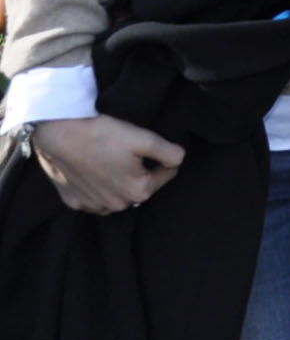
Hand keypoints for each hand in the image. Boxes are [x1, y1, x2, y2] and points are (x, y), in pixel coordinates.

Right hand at [30, 115, 185, 213]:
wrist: (60, 134)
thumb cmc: (103, 135)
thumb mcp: (145, 139)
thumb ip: (170, 153)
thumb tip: (179, 160)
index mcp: (139, 191)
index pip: (166, 175)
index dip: (162, 158)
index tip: (148, 147)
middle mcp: (117, 205)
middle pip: (140, 186)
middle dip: (140, 171)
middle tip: (127, 151)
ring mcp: (93, 206)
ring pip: (117, 194)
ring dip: (119, 181)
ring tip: (109, 159)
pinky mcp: (74, 202)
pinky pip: (94, 197)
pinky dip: (97, 187)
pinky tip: (92, 169)